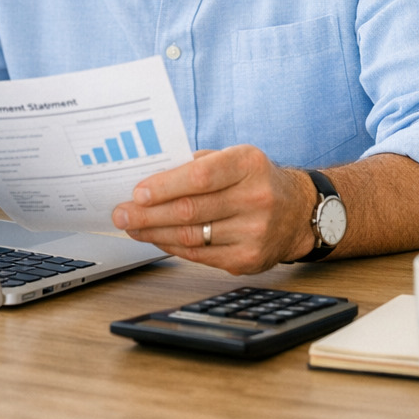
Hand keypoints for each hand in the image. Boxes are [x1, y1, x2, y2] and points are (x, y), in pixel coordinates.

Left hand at [111, 145, 314, 273]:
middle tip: (120, 213)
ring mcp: (255, 233)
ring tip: (132, 226)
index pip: (200, 176)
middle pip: (190, 210)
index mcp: (249, 163)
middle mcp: (256, 198)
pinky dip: (172, 247)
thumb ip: (196, 164)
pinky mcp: (249, 260)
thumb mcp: (233, 158)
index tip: (137, 192)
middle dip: (147, 214)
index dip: (165, 186)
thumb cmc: (254, 179)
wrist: (298, 212)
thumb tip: (148, 177)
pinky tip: (157, 239)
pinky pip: (200, 256)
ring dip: (154, 233)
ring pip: (191, 237)